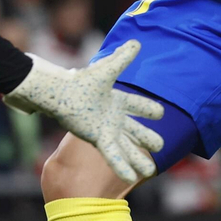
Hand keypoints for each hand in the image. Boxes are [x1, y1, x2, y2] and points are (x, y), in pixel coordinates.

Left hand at [3, 40, 163, 183]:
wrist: (60, 94)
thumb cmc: (80, 82)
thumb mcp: (106, 71)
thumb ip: (122, 59)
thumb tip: (137, 43)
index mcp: (117, 101)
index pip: (138, 106)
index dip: (149, 109)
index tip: (160, 113)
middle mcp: (114, 118)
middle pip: (135, 131)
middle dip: (148, 138)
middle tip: (160, 145)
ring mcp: (107, 130)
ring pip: (127, 147)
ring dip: (138, 158)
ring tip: (150, 170)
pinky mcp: (98, 138)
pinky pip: (114, 154)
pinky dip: (122, 166)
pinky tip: (130, 178)